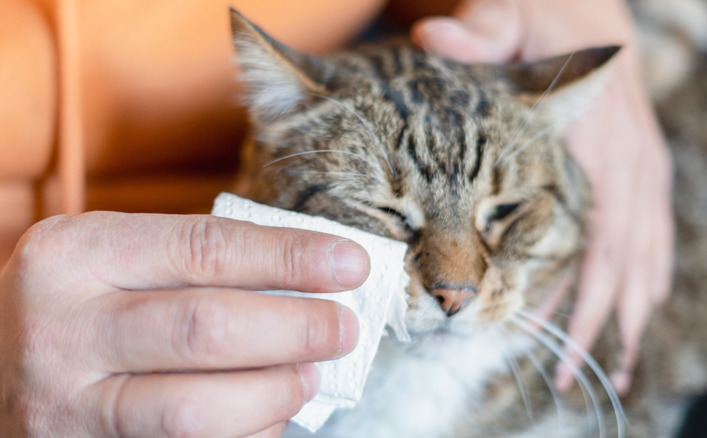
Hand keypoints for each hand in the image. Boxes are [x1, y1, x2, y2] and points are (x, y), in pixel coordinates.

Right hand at [0, 212, 367, 436]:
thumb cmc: (81, 302)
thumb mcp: (116, 261)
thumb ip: (196, 265)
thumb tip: (309, 280)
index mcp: (75, 254)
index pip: (206, 250)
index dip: (291, 258)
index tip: (350, 264)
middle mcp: (61, 328)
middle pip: (207, 328)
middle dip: (296, 328)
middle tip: (344, 327)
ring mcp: (64, 405)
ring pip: (195, 408)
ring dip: (274, 391)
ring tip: (310, 373)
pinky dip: (244, 434)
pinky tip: (268, 414)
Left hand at [412, 0, 673, 393]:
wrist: (591, 5)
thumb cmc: (546, 18)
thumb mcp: (515, 16)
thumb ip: (481, 33)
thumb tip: (433, 38)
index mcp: (598, 135)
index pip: (593, 223)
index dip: (573, 285)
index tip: (541, 331)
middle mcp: (628, 158)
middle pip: (619, 254)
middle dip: (596, 318)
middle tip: (566, 373)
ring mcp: (641, 167)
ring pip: (641, 253)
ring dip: (624, 313)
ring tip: (606, 368)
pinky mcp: (642, 171)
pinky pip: (653, 235)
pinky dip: (645, 280)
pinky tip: (635, 315)